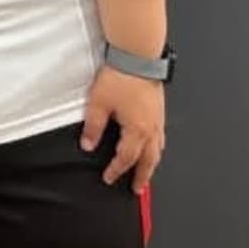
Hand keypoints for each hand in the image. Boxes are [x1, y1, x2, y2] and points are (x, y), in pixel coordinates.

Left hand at [80, 66, 164, 191]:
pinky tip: (153, 147)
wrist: (138, 58)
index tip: (109, 178)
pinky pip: (161, 138)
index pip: (126, 158)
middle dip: (142, 176)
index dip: (117, 170)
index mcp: (137, 131)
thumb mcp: (98, 103)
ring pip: (158, 150)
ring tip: (146, 173)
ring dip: (151, 164)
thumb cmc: (120, 78)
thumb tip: (88, 145)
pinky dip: (157, 149)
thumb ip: (93, 127)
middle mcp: (151, 129)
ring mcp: (158, 120)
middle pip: (148, 161)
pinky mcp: (159, 111)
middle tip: (137, 189)